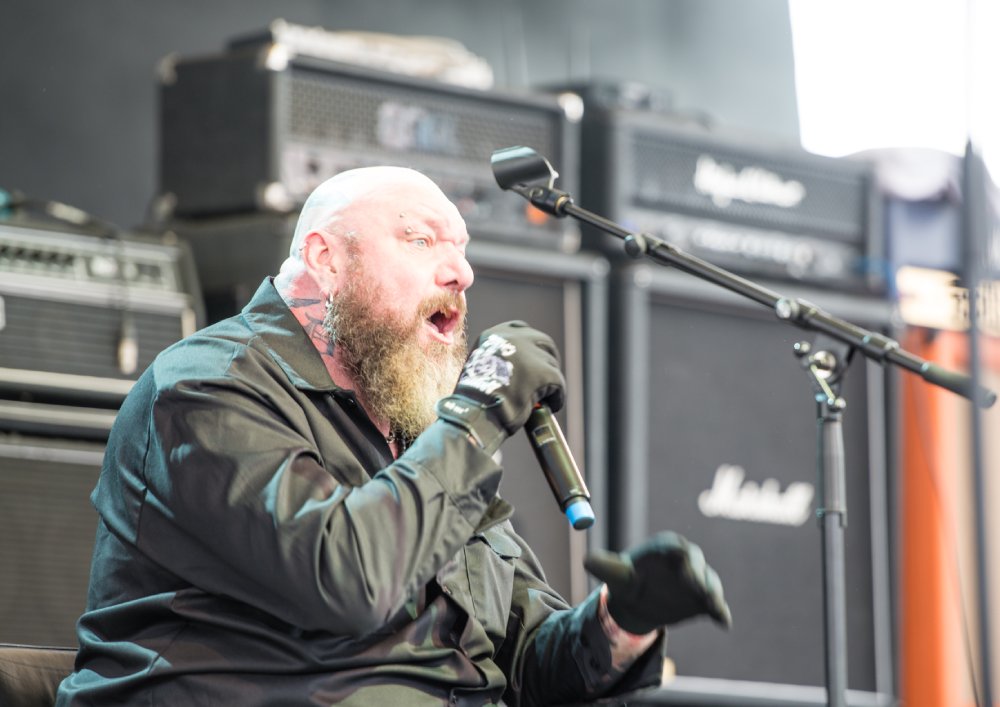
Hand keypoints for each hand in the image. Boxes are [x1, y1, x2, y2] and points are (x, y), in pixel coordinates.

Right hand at [436, 321, 564, 451]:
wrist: (477, 411)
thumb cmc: (473, 399)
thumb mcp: (479, 368)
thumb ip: (497, 360)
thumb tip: (515, 371)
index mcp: (494, 335)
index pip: (521, 329)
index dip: (531, 344)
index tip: (533, 357)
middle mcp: (514, 338)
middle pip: (543, 342)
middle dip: (548, 358)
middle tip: (548, 376)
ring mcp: (531, 354)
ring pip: (551, 365)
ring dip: (550, 381)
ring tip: (545, 397)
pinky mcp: (545, 373)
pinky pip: (559, 384)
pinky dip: (557, 396)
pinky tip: (551, 406)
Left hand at [584, 531, 730, 634]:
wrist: (638, 602)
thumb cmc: (627, 580)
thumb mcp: (614, 574)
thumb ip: (604, 566)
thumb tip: (586, 560)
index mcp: (664, 548)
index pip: (675, 547)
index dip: (680, 555)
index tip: (682, 565)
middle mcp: (684, 561)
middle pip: (697, 562)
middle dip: (699, 574)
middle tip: (699, 589)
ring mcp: (697, 580)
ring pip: (709, 582)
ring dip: (712, 593)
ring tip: (713, 605)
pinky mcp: (704, 599)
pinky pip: (716, 604)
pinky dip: (721, 612)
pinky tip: (724, 623)